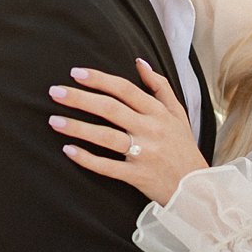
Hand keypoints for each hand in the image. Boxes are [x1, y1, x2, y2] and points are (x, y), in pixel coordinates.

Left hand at [49, 60, 207, 203]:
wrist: (197, 188)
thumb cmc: (183, 148)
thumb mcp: (178, 114)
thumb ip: (160, 87)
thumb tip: (139, 63)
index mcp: (158, 113)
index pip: (125, 89)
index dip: (99, 79)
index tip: (75, 73)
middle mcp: (151, 130)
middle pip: (111, 109)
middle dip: (80, 99)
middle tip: (55, 92)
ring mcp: (144, 154)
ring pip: (106, 136)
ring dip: (78, 127)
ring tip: (54, 121)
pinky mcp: (138, 176)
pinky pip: (108, 166)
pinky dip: (87, 159)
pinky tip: (68, 150)